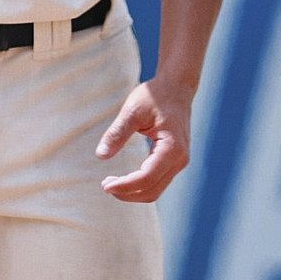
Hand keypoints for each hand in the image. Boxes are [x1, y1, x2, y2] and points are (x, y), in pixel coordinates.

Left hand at [95, 77, 193, 201]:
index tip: (104, 185)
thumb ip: (117, 133)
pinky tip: (124, 179)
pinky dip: (140, 185)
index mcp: (172, 148)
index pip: (146, 178)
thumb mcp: (133, 110)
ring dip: (133, 192)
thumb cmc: (155, 96)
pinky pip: (157, 181)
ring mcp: (180, 161)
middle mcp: (180, 159)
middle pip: (152, 190)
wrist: (176, 87)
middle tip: (105, 184)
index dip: (125, 185)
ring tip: (111, 183)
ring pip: (155, 190)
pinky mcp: (175, 160)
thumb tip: (100, 155)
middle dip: (127, 193)